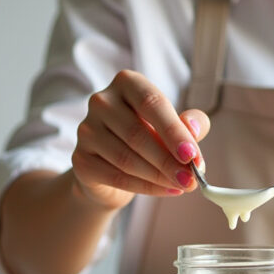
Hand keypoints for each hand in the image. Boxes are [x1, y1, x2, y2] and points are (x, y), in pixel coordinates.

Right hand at [70, 70, 208, 209]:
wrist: (111, 169)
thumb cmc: (148, 138)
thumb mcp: (174, 126)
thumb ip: (191, 123)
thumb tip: (193, 128)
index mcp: (127, 83)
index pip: (151, 103)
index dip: (174, 131)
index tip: (192, 155)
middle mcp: (102, 102)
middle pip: (137, 133)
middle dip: (168, 161)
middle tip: (191, 179)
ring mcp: (86, 130)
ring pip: (126, 159)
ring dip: (158, 176)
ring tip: (182, 186)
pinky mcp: (80, 159)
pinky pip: (116, 177)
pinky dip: (145, 187)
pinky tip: (165, 190)